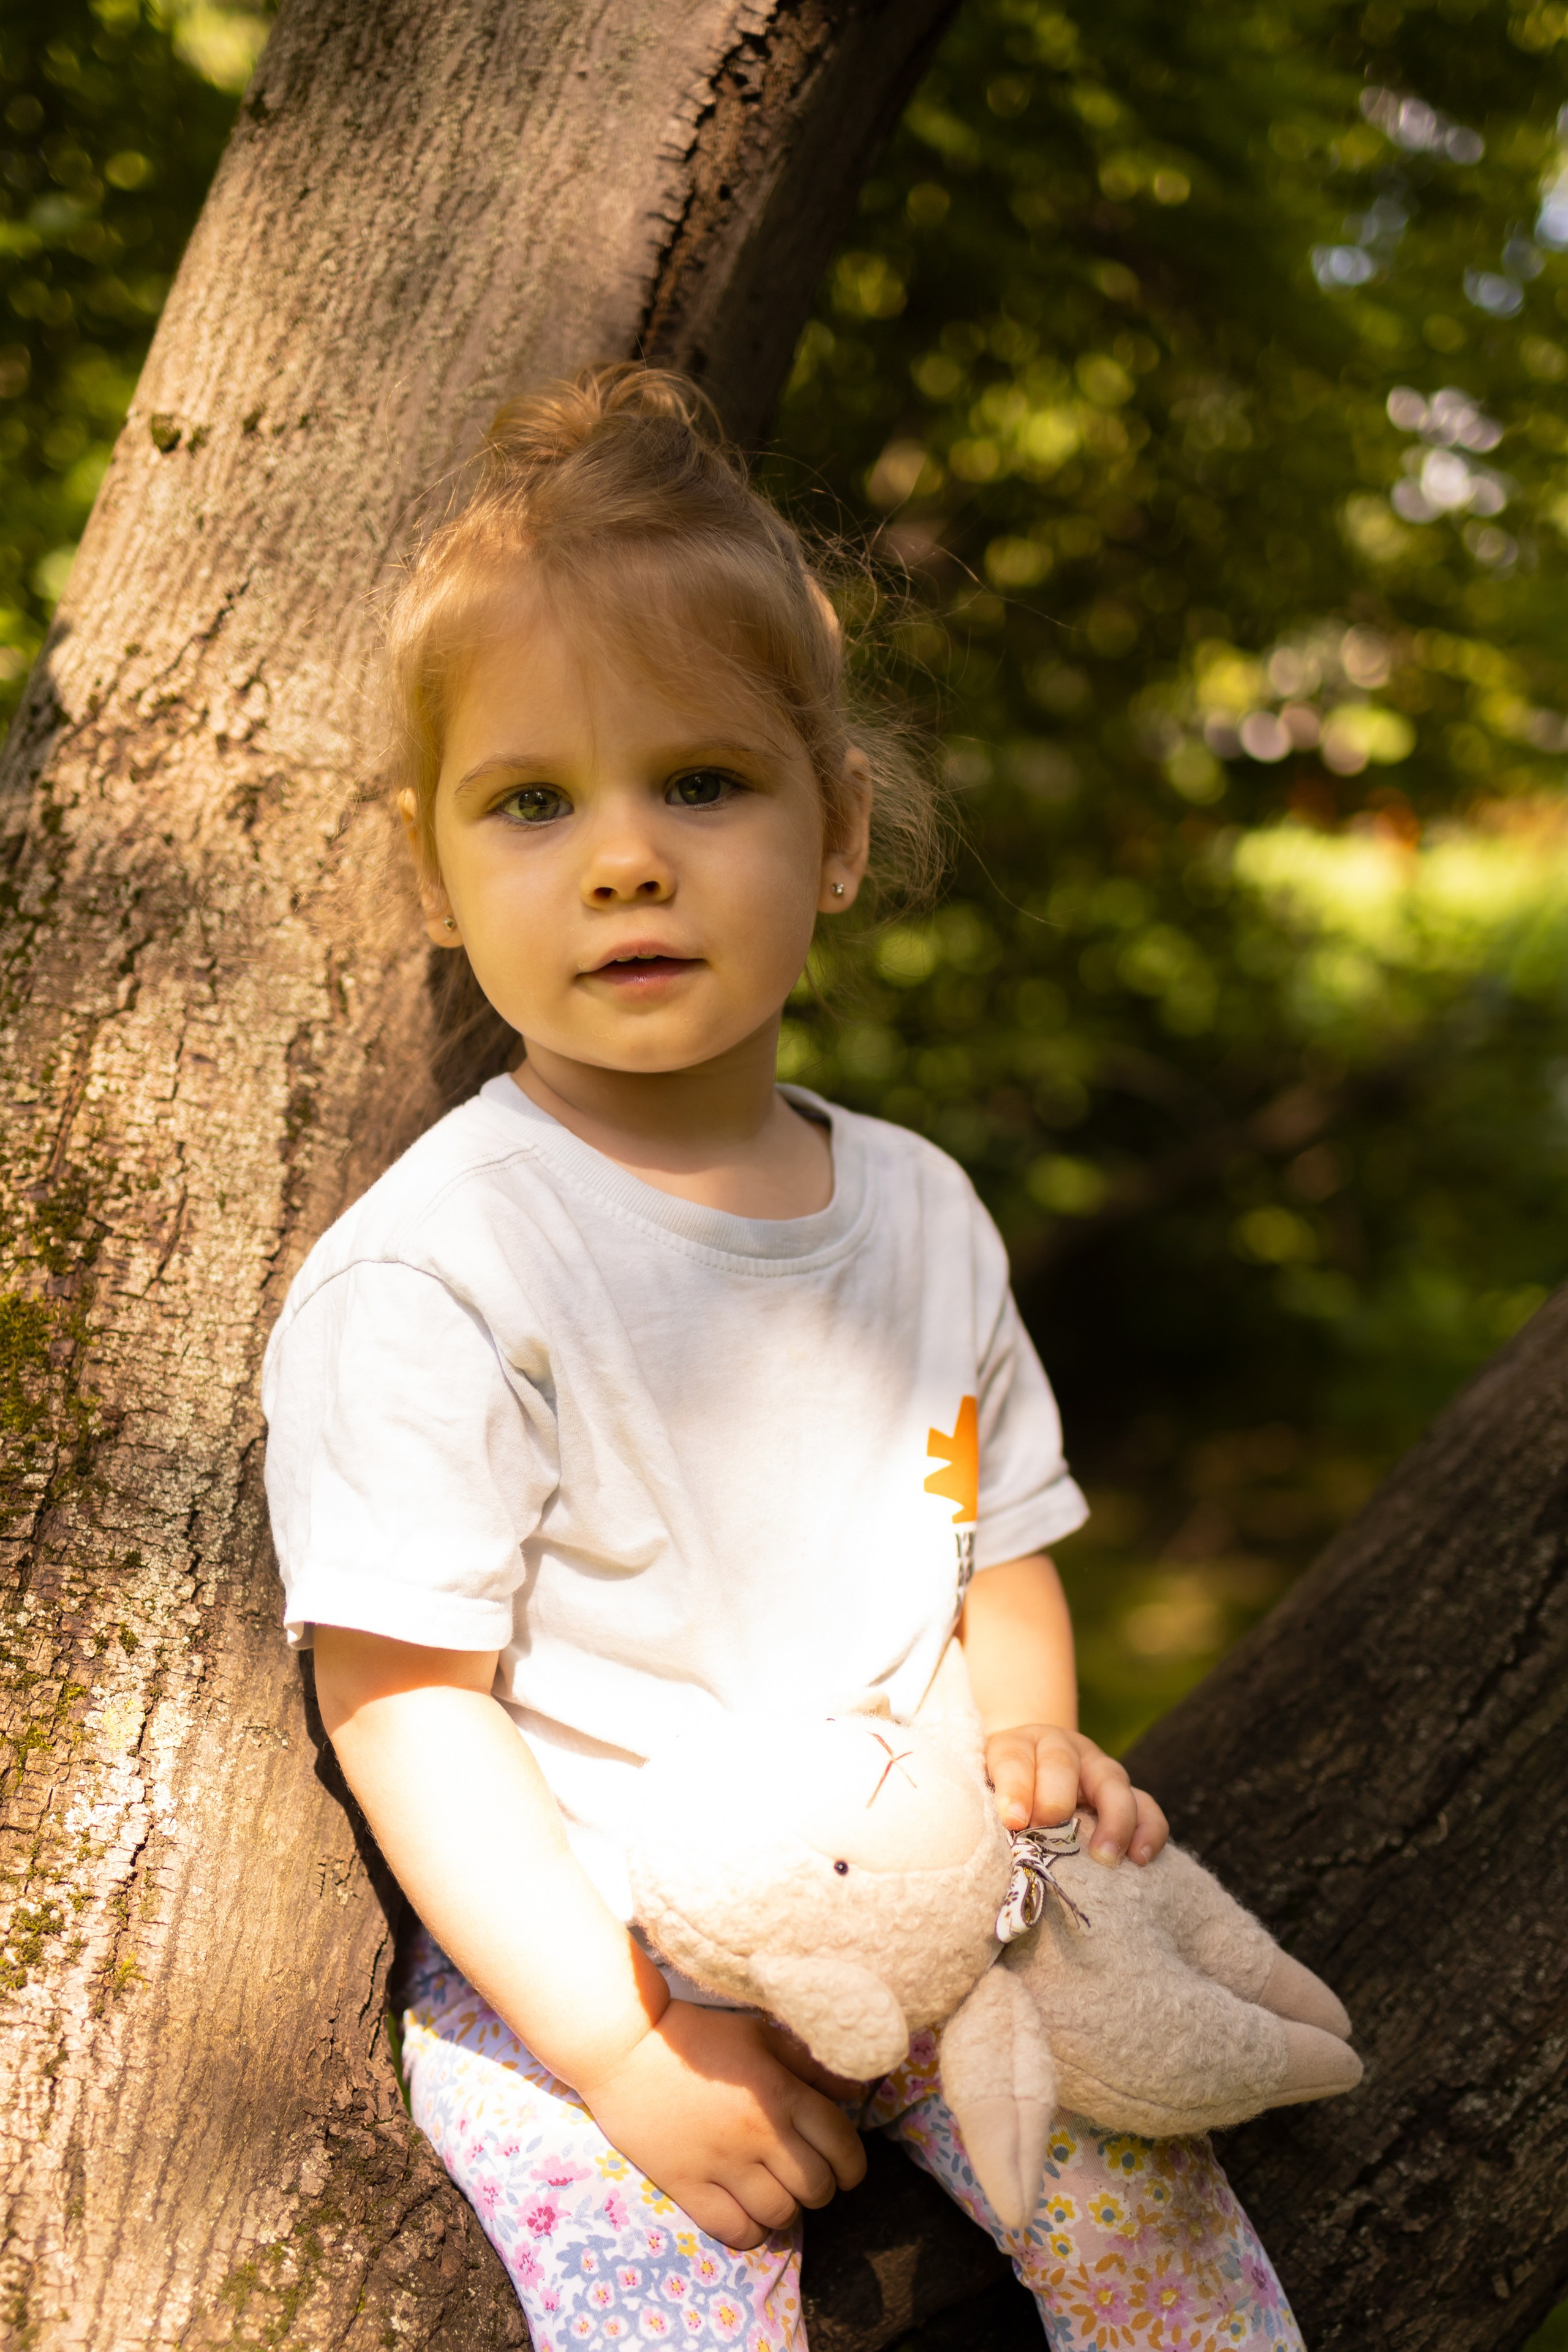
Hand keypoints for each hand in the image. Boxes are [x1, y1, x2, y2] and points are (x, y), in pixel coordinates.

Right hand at [577, 2001, 866, 2248]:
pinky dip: (751, 2229)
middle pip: (816, 2187)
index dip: (853, 2164)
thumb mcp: (759, 2034)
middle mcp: (758, 2132)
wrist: (624, 2046)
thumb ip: (810, 2065)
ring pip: (781, 2214)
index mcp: (780, 2091)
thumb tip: (855, 2093)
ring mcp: (722, 2163)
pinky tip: (745, 2209)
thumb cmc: (696, 2036)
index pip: (842, 2144)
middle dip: (822, 2187)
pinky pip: (736, 2230)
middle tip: (806, 2175)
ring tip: (774, 2189)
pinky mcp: (687, 2185)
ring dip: (786, 2208)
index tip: (846, 2167)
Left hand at [984, 1722, 1167, 1865]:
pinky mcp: (1125, 1793)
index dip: (1014, 1788)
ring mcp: (1100, 1769)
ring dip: (1112, 1820)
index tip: (1012, 1820)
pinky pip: (1147, 1807)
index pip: (1014, 1759)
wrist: (1034, 1763)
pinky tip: (1140, 1858)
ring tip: (1105, 1857)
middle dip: (1055, 1800)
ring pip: (1114, 1784)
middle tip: (1049, 1829)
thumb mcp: (989, 1782)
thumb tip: (1007, 1833)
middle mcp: (1065, 1749)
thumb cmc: (1007, 1785)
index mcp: (1023, 1744)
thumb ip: (996, 1802)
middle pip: (1063, 1765)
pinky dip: (1148, 1830)